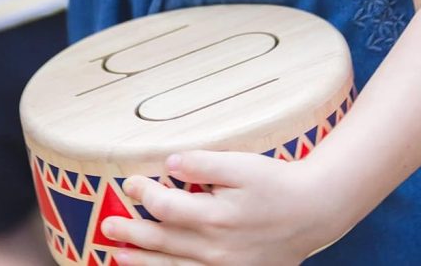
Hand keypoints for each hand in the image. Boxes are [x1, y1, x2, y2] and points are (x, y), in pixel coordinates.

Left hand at [102, 151, 330, 265]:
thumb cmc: (276, 184)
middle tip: (107, 225)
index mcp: (215, 216)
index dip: (143, 193)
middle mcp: (216, 246)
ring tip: (117, 255)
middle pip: (162, 240)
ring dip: (142, 261)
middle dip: (130, 233)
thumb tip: (170, 164)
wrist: (314, 211)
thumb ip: (204, 164)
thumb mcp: (242, 165)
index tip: (129, 183)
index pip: (164, 207)